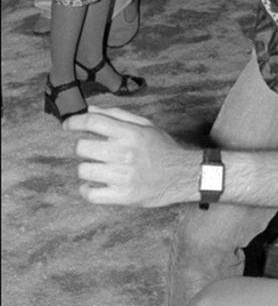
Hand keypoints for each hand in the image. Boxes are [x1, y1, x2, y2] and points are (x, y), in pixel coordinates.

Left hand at [64, 106, 197, 206]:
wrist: (182, 174)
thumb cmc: (163, 148)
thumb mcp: (145, 125)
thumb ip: (118, 116)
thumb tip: (90, 110)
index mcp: (131, 133)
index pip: (94, 122)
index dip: (75, 121)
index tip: (68, 125)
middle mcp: (125, 153)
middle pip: (83, 147)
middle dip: (84, 146)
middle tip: (93, 149)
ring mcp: (123, 176)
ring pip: (84, 170)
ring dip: (87, 167)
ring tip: (98, 167)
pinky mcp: (123, 196)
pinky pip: (90, 194)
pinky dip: (87, 189)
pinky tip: (93, 184)